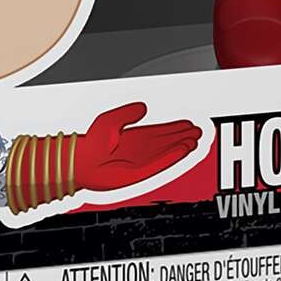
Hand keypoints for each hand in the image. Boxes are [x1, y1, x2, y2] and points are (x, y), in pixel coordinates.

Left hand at [76, 103, 200, 191]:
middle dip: (183, 136)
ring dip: (182, 146)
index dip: (174, 129)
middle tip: (199, 131)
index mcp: (134, 137)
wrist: (80, 161)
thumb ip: (128, 112)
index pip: (160, 132)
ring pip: (167, 152)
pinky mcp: (139, 173)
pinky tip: (183, 150)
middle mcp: (140, 150)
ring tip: (196, 140)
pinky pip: (160, 164)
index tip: (188, 124)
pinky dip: (172, 156)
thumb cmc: (90, 143)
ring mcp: (140, 161)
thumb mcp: (110, 119)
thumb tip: (144, 107)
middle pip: (167, 142)